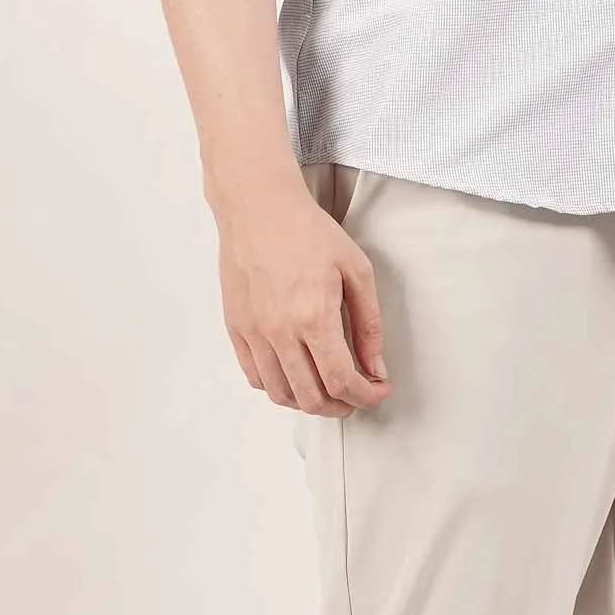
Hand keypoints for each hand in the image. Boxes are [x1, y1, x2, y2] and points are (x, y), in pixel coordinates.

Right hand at [216, 175, 390, 413]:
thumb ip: (369, 325)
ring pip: (282, 395)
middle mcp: (280, 331)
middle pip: (312, 397)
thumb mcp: (356, 270)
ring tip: (328, 389)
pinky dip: (280, 388)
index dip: (366, 396)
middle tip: (357, 395)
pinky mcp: (237, 328)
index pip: (342, 381)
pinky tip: (297, 375)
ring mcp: (254, 333)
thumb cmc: (308, 232)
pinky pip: (256, 377)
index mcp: (314, 316)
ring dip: (310, 403)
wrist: (258, 208)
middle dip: (342, 406)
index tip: (378, 390)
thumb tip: (376, 367)